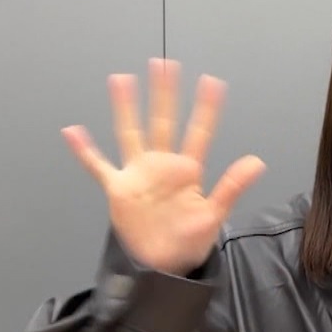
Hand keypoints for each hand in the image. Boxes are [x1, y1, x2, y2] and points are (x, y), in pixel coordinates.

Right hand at [62, 58, 265, 275]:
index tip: (213, 82)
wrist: (162, 267)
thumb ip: (232, 186)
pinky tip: (74, 131)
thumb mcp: (214, 215)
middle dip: (164, 94)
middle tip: (165, 64)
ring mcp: (138, 175)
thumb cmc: (188, 242)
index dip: (206, 109)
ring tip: (121, 80)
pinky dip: (85, 151)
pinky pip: (98, 166)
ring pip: (130, 133)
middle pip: (162, 122)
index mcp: (187, 171)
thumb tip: (258, 161)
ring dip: (126, 108)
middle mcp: (161, 166)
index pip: (198, 132)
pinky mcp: (118, 190)